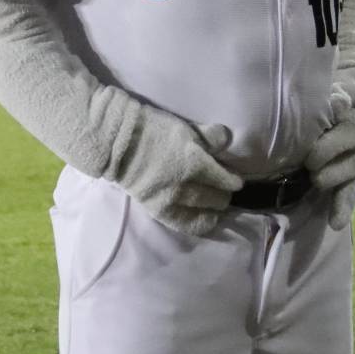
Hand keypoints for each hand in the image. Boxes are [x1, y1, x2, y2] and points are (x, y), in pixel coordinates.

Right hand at [107, 112, 239, 237]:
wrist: (119, 145)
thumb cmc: (153, 130)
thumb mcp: (184, 128)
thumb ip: (209, 136)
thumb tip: (228, 139)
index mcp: (194, 162)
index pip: (224, 180)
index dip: (233, 181)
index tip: (235, 181)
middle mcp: (185, 185)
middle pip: (217, 198)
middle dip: (223, 194)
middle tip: (224, 190)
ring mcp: (171, 201)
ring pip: (205, 213)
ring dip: (214, 209)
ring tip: (217, 206)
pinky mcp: (159, 211)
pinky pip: (186, 225)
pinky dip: (200, 224)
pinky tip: (207, 220)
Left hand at [306, 81, 354, 230]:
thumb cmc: (338, 95)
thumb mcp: (341, 88)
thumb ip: (337, 95)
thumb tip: (338, 102)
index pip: (352, 127)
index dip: (334, 136)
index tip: (317, 140)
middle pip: (353, 153)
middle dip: (329, 156)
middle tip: (309, 160)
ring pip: (352, 174)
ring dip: (333, 179)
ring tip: (316, 181)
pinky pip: (352, 193)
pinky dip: (344, 208)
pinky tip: (336, 222)